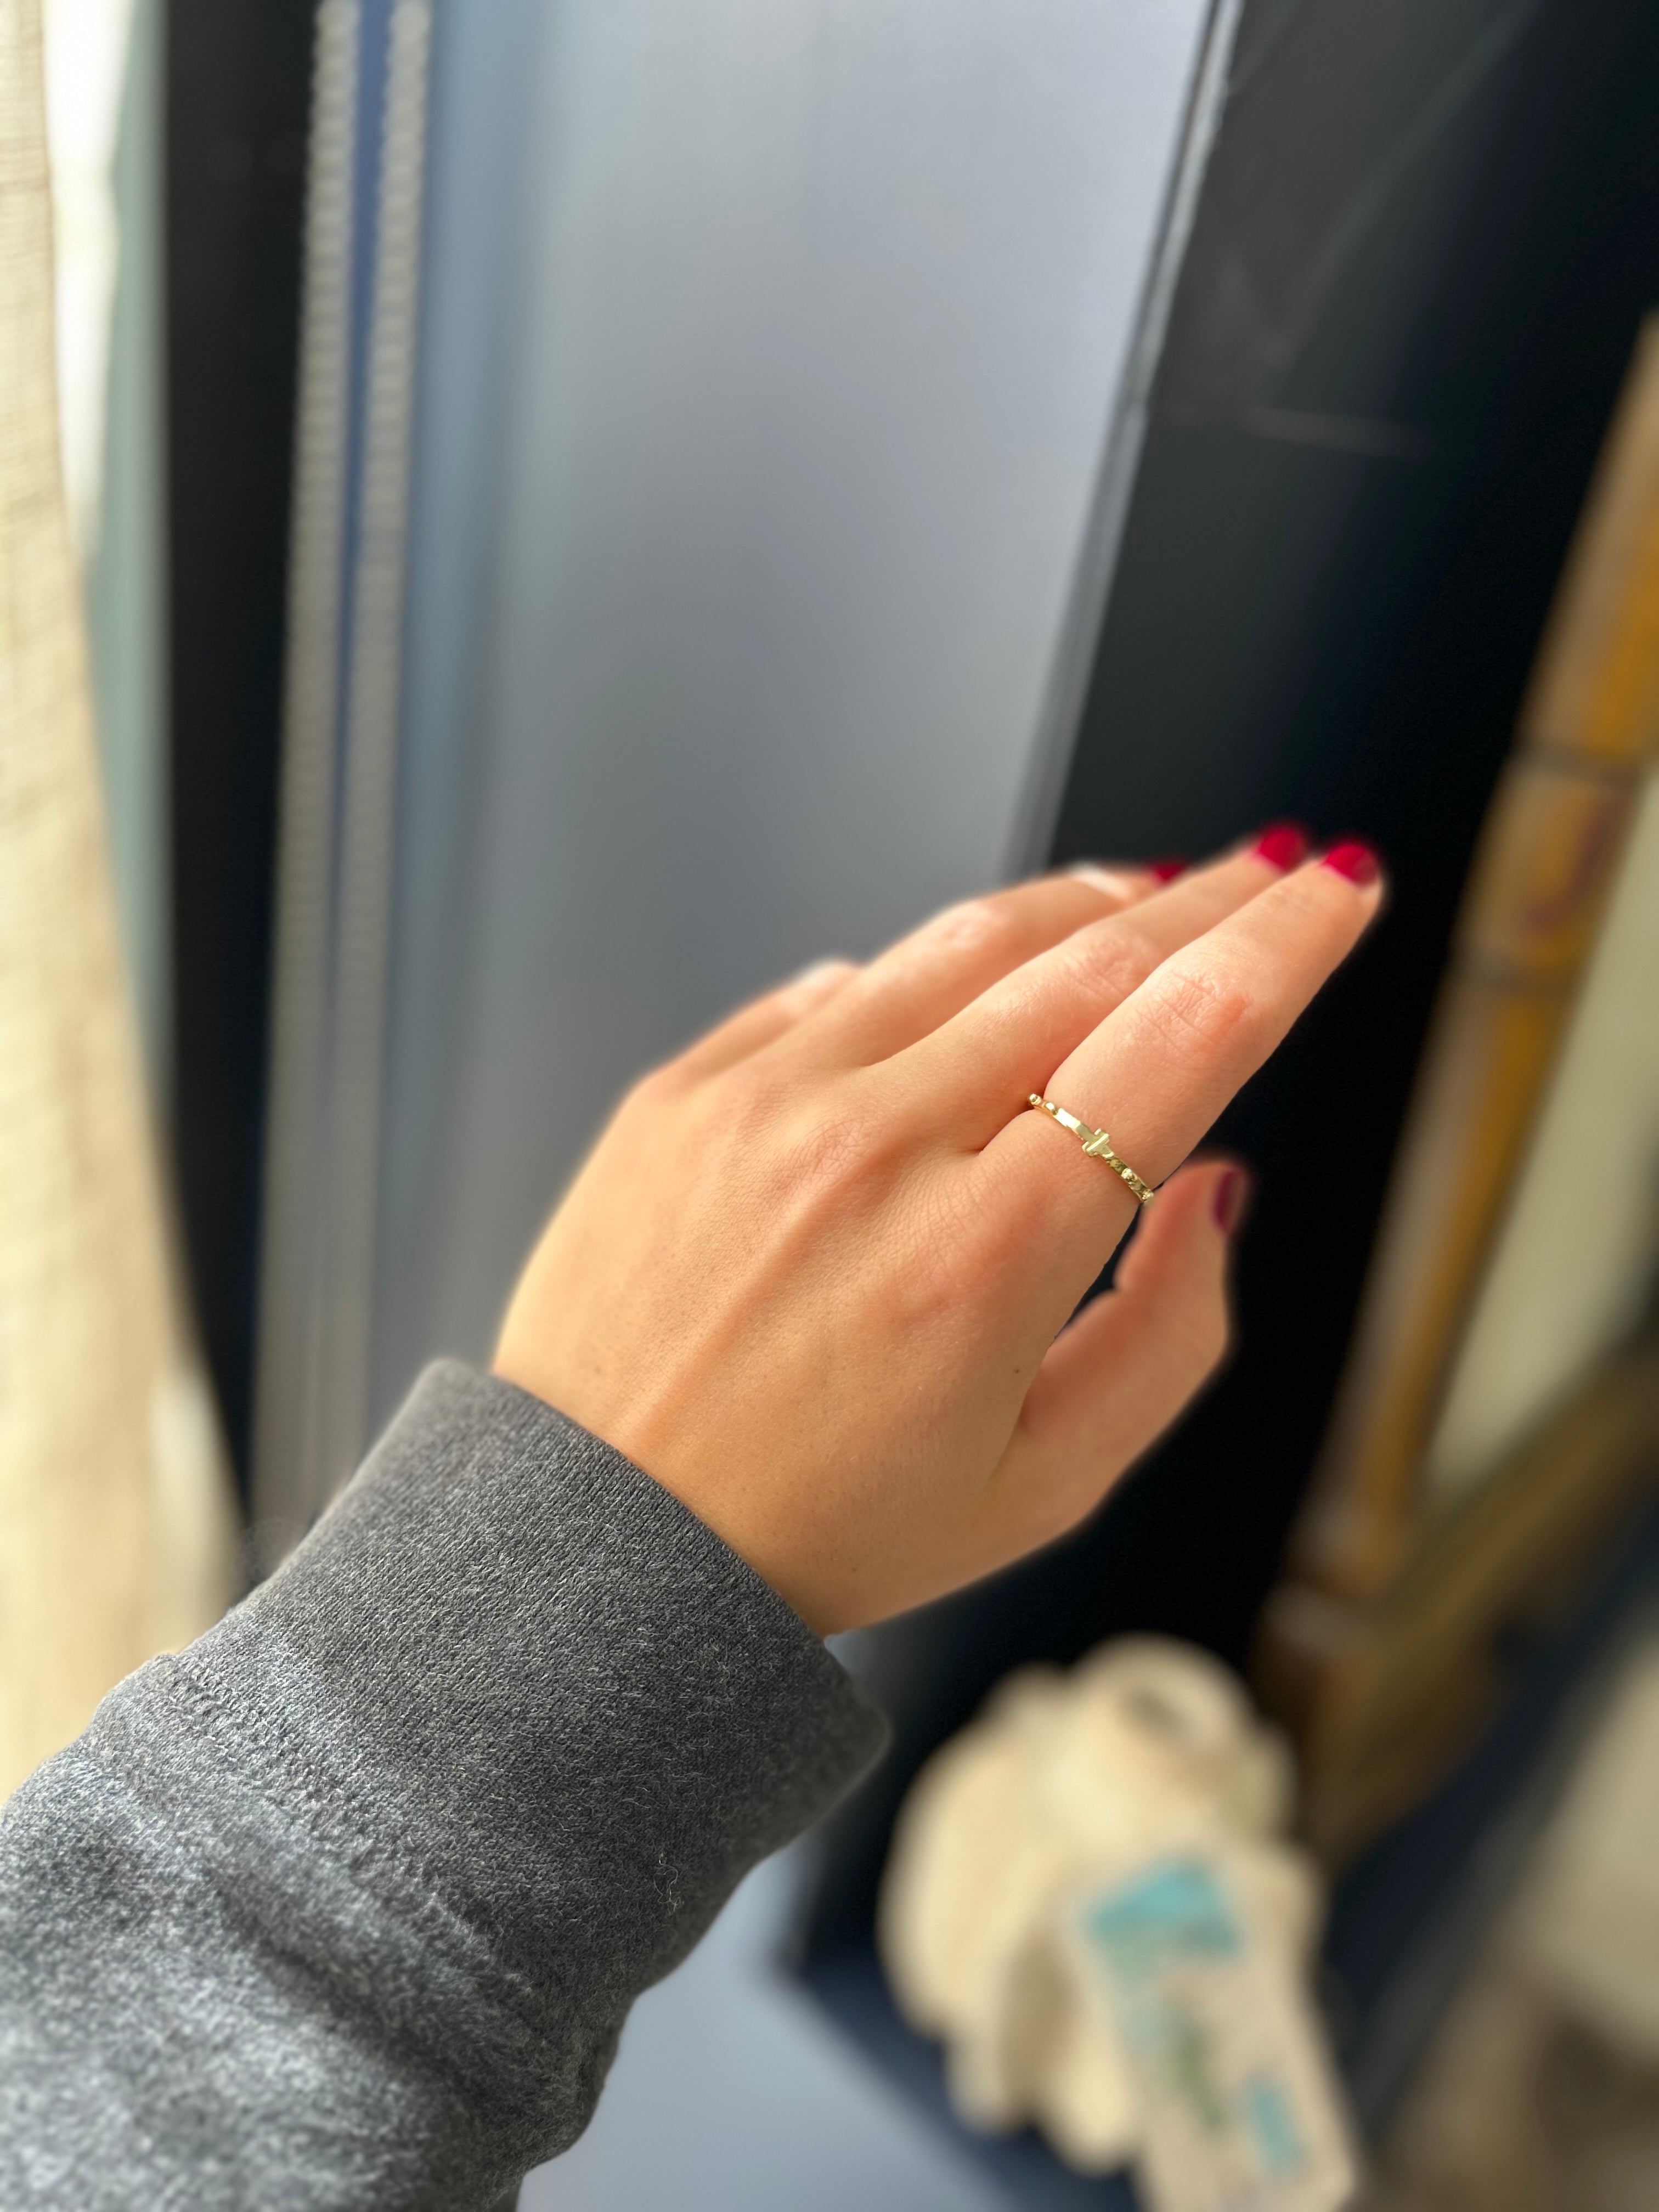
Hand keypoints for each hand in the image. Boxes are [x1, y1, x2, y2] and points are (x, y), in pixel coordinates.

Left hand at [494, 835, 1382, 1632]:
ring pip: (965, 944)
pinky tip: (965, 995)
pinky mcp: (688, 1087)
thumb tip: (1214, 1183)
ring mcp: (768, 1102)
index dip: (1283, 943)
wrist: (598, 1541)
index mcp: (987, 1258)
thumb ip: (1171, 1331)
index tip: (1337, 891)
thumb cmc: (825, 1527)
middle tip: (1270, 867)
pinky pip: (841, 986)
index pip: (1182, 1037)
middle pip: (1090, 961)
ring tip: (1140, 895)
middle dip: (1207, 899)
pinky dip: (926, 978)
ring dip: (1077, 906)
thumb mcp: (1047, 1484)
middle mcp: (877, 1151)